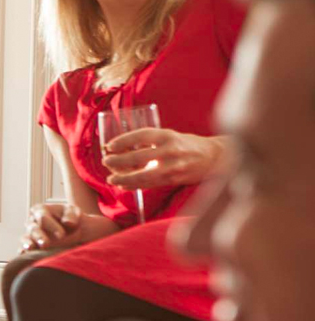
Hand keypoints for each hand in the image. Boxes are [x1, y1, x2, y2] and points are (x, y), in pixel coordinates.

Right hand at [22, 203, 85, 251]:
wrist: (76, 232)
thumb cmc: (72, 220)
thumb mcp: (74, 212)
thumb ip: (71, 215)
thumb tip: (68, 222)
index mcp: (41, 210)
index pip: (43, 217)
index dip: (51, 226)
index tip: (62, 235)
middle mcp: (33, 222)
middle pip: (33, 229)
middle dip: (39, 237)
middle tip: (46, 244)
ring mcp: (30, 235)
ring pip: (26, 239)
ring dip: (29, 244)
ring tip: (32, 249)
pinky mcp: (29, 247)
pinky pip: (23, 248)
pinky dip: (24, 252)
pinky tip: (25, 254)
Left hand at [103, 129, 226, 189]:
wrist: (214, 157)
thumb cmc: (187, 145)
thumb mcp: (170, 137)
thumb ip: (150, 142)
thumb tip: (122, 149)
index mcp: (167, 135)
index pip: (141, 135)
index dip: (123, 140)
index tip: (109, 146)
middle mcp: (170, 150)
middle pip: (137, 157)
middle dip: (118, 161)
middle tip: (106, 161)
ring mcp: (172, 166)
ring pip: (142, 175)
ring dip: (123, 178)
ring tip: (111, 178)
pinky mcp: (174, 179)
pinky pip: (150, 184)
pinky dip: (134, 185)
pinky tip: (123, 185)